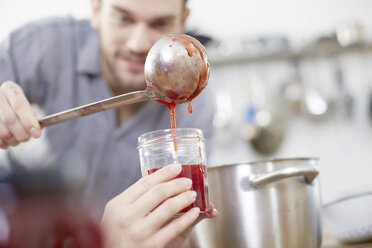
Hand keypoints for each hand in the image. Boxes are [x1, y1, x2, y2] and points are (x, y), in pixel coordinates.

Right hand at [0, 81, 40, 148]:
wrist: (1, 104)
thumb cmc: (17, 107)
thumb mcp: (26, 106)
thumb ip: (30, 116)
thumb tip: (36, 131)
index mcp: (10, 89)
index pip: (19, 106)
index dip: (29, 122)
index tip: (37, 134)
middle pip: (10, 120)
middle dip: (22, 133)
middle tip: (27, 138)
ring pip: (2, 132)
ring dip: (13, 140)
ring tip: (18, 139)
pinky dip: (4, 143)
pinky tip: (8, 141)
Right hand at [100, 163, 217, 247]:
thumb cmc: (115, 234)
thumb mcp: (115, 213)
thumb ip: (132, 198)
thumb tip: (158, 179)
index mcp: (118, 205)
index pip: (145, 182)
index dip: (164, 173)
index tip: (177, 167)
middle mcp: (127, 217)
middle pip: (158, 192)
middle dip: (177, 184)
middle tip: (187, 182)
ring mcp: (140, 232)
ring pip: (169, 208)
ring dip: (184, 198)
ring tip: (192, 194)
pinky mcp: (152, 246)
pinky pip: (174, 228)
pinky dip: (187, 218)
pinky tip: (194, 212)